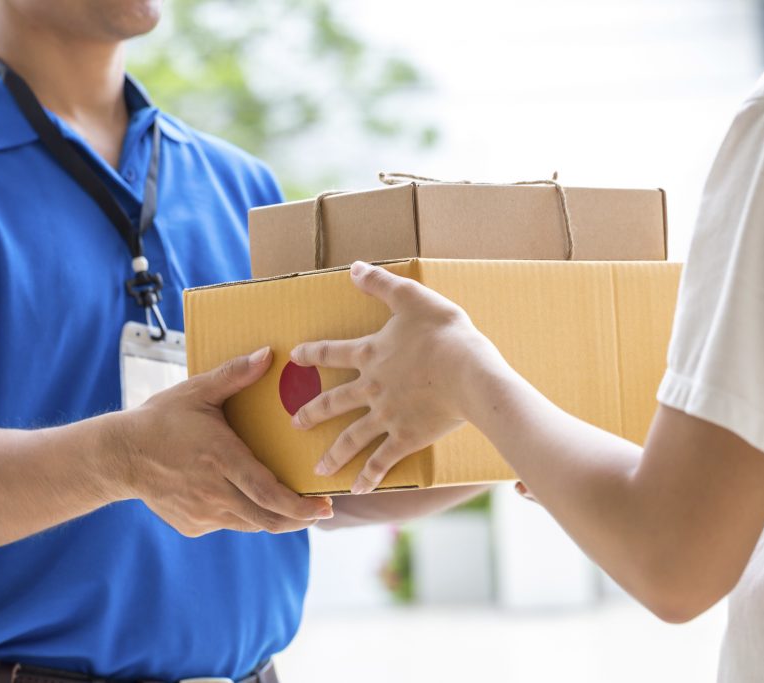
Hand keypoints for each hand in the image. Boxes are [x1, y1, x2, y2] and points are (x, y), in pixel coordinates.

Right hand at [115, 347, 333, 535]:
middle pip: (267, 519)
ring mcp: (202, 513)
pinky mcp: (192, 525)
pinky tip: (244, 497)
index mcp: (222, 459)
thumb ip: (234, 375)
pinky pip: (227, 523)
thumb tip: (269, 354)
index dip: (300, 506)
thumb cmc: (161, 419)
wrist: (118, 455)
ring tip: (290, 505)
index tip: (324, 507)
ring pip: (250, 524)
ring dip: (274, 517)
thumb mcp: (197, 392)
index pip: (269, 494)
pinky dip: (243, 514)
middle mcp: (214, 492)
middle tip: (320, 511)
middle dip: (299, 519)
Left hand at [289, 261, 508, 493]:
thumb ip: (381, 284)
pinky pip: (381, 461)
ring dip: (333, 454)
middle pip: (333, 402)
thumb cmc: (445, 333)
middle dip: (312, 413)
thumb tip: (353, 268)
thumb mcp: (412, 298)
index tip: (294, 357)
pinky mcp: (406, 438)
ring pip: (351, 438)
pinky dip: (369, 477)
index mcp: (370, 354)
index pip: (331, 352)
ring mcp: (386, 416)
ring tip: (318, 469)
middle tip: (295, 424)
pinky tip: (358, 490)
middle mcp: (370, 388)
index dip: (311, 353)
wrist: (468, 373)